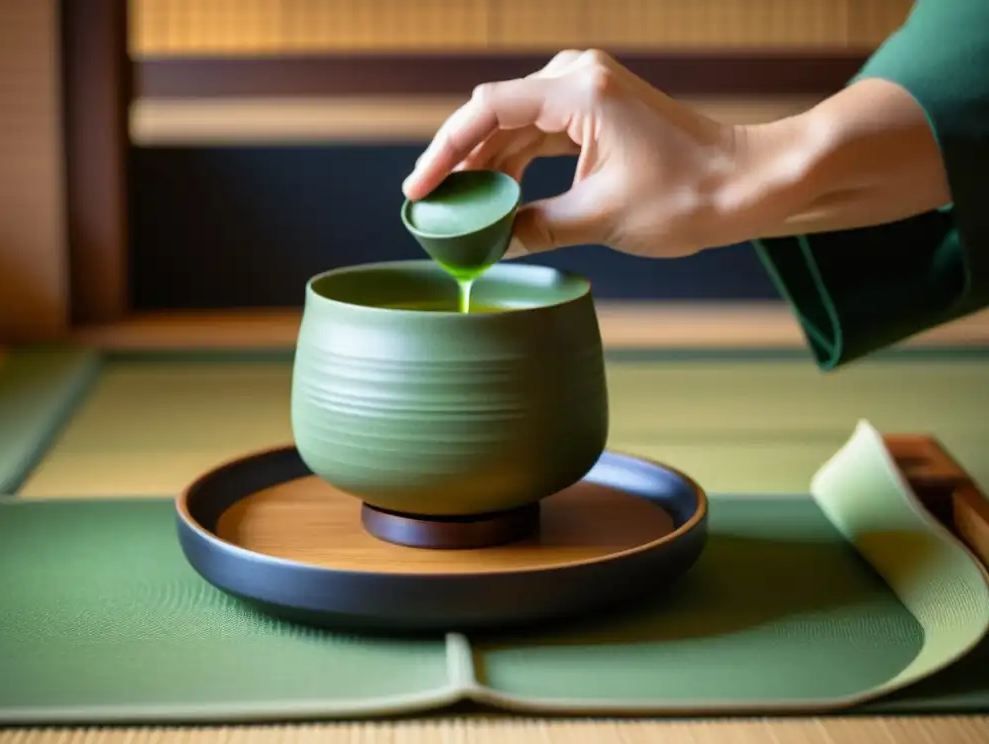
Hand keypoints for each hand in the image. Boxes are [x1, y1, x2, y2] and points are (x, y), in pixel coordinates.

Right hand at [401, 49, 740, 258]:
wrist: (746, 183)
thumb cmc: (688, 196)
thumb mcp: (600, 218)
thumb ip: (535, 226)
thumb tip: (490, 243)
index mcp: (580, 92)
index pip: (488, 110)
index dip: (445, 150)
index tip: (419, 188)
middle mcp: (579, 78)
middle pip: (496, 113)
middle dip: (461, 160)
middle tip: (430, 204)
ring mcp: (588, 92)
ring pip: (515, 126)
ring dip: (487, 165)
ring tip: (458, 208)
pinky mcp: (596, 112)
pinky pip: (540, 134)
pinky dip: (516, 164)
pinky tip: (497, 197)